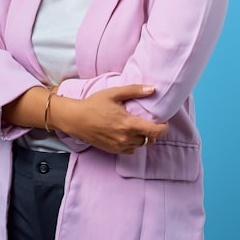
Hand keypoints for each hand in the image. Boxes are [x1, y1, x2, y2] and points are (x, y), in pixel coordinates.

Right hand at [51, 84, 168, 154]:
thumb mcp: (114, 93)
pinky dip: (133, 143)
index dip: (164, 128)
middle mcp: (126, 138)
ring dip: (142, 137)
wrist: (76, 119)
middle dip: (152, 132)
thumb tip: (153, 89)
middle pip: (149, 139)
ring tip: (136, 126)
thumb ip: (135, 90)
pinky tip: (127, 134)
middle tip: (149, 122)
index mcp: (128, 124)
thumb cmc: (94, 104)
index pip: (155, 132)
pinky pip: (130, 150)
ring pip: (140, 145)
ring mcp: (119, 146)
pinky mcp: (113, 150)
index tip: (164, 122)